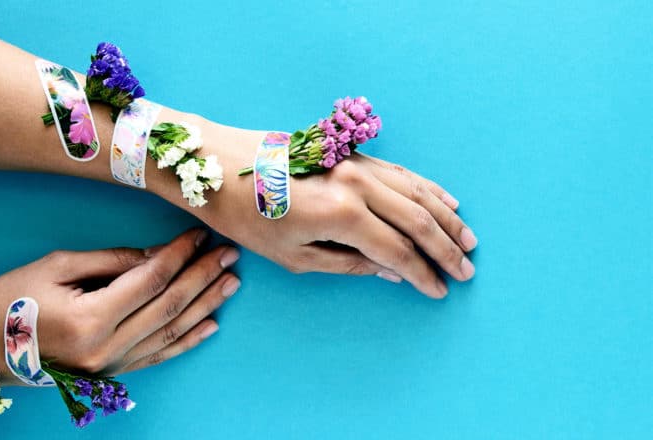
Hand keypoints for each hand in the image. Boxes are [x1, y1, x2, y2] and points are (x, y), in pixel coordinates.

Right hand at [0, 229, 240, 383]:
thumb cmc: (5, 299)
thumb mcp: (55, 266)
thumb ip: (111, 261)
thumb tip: (156, 255)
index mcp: (90, 318)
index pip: (151, 280)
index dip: (179, 254)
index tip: (199, 233)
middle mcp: (105, 348)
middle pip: (169, 306)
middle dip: (203, 276)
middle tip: (230, 253)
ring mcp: (109, 367)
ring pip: (170, 332)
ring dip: (204, 305)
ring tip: (230, 282)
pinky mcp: (108, 374)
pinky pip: (157, 357)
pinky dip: (185, 341)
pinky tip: (209, 325)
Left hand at [173, 122, 475, 299]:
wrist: (220, 166)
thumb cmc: (249, 217)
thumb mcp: (294, 255)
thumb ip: (349, 263)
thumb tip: (390, 272)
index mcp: (342, 213)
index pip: (398, 249)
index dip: (423, 273)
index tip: (441, 290)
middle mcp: (358, 183)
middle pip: (418, 218)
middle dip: (446, 248)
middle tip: (467, 270)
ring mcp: (356, 163)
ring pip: (417, 191)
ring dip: (446, 216)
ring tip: (468, 239)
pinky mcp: (351, 153)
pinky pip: (400, 172)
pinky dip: (426, 187)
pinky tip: (444, 200)